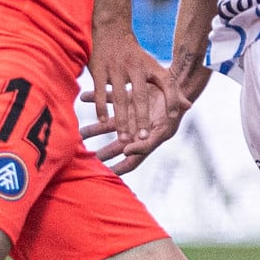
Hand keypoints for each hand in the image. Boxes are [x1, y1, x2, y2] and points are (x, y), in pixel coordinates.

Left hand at [81, 54, 205, 173]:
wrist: (180, 83)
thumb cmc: (176, 109)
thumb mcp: (164, 127)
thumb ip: (147, 142)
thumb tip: (127, 152)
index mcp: (147, 140)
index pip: (132, 162)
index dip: (118, 169)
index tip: (103, 176)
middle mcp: (137, 129)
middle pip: (117, 145)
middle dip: (103, 153)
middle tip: (86, 158)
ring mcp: (131, 114)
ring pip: (109, 124)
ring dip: (94, 129)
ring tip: (79, 133)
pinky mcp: (127, 97)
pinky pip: (109, 99)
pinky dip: (96, 98)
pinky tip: (83, 97)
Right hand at [86, 27, 178, 155]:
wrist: (111, 28)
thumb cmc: (136, 55)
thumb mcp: (155, 67)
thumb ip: (171, 89)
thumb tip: (189, 106)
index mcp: (151, 67)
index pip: (167, 83)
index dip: (172, 99)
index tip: (173, 118)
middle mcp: (135, 67)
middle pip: (140, 97)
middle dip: (142, 118)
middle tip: (144, 137)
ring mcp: (116, 68)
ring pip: (119, 99)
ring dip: (121, 120)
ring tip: (123, 139)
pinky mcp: (99, 70)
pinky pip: (101, 93)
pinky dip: (102, 108)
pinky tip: (103, 122)